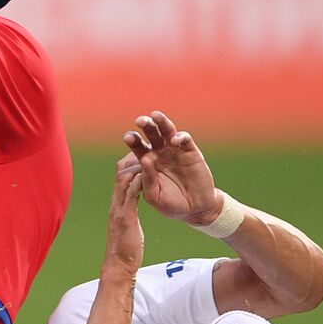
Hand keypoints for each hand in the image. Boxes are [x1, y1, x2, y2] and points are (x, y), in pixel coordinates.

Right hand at [106, 149, 145, 272]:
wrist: (119, 264)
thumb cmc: (125, 248)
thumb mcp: (127, 225)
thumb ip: (127, 213)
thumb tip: (130, 207)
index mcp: (117, 204)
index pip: (121, 177)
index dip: (131, 163)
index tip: (143, 154)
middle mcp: (116, 203)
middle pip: (121, 172)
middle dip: (133, 158)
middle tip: (146, 148)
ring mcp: (119, 209)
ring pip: (124, 179)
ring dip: (136, 165)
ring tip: (148, 154)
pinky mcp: (125, 217)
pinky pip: (130, 194)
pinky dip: (138, 181)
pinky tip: (147, 173)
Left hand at [125, 111, 222, 225]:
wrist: (194, 208)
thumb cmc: (170, 203)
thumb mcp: (154, 195)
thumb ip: (147, 180)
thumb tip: (145, 159)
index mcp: (148, 161)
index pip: (137, 147)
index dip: (132, 140)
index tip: (127, 137)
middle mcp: (160, 152)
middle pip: (151, 133)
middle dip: (145, 125)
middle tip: (139, 120)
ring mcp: (175, 150)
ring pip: (167, 130)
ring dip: (161, 122)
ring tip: (155, 115)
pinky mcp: (191, 152)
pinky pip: (184, 139)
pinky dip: (179, 137)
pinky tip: (174, 141)